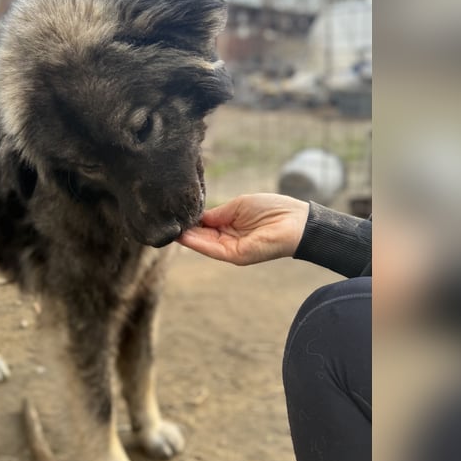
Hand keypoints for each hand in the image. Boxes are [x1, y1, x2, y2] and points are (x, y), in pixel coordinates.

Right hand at [177, 194, 309, 264]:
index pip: (205, 224)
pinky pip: (212, 250)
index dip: (190, 220)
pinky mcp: (236, 256)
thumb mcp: (238, 205)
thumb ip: (217, 213)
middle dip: (184, 229)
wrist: (296, 221)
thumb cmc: (271, 208)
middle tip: (165, 222)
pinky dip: (197, 244)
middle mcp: (228, 238)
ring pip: (203, 244)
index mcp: (230, 224)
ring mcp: (231, 249)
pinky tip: (183, 236)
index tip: (174, 213)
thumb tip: (197, 217)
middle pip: (201, 236)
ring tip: (169, 227)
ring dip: (186, 237)